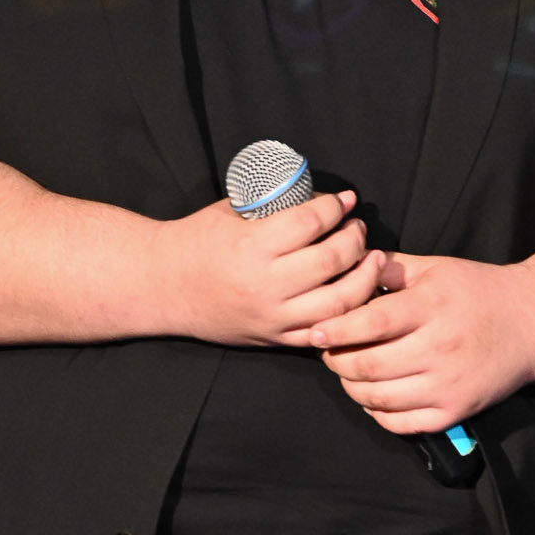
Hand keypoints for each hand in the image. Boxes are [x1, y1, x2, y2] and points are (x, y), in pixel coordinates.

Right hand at [153, 191, 385, 348]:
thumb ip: (273, 205)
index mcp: (251, 246)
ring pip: (339, 302)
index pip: (310, 222)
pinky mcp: (275, 338)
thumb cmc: (198, 241)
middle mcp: (264, 284)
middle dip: (355, 239)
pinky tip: (357, 295)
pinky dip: (348, 314)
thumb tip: (319, 196)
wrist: (164, 286)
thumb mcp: (231, 212)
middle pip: (331, 260)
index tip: (346, 199)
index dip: (335, 207)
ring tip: (370, 259)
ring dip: (364, 277)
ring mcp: (272, 316)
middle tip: (357, 227)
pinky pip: (324, 332)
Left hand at [309, 251, 534, 433]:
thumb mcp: (436, 268)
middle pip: (368, 366)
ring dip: (352, 389)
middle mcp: (440, 347)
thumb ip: (392, 268)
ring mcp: (449, 384)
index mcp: (432, 306)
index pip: (371, 322)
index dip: (336, 329)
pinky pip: (403, 424)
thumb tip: (348, 266)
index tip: (314, 332)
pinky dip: (378, 414)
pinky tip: (374, 398)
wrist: (531, 324)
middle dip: (337, 362)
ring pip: (379, 398)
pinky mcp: (456, 411)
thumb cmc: (478, 291)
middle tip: (327, 353)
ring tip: (347, 374)